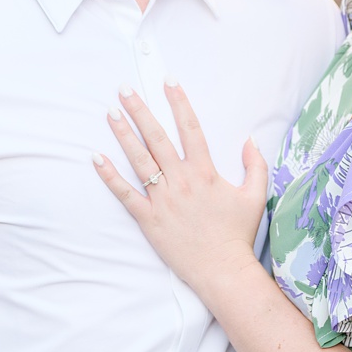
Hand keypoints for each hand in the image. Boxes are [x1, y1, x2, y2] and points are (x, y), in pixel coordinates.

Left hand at [94, 85, 269, 298]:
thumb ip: (255, 165)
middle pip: (157, 137)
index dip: (179, 102)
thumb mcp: (255, 196)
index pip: (190, 128)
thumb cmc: (237, 234)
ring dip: (123, 135)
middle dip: (140, 110)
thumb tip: (250, 140)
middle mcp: (181, 181)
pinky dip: (109, 176)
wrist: (223, 270)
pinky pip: (125, 194)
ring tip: (110, 113)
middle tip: (124, 89)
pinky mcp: (148, 218)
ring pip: (139, 160)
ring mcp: (162, 199)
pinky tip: (96, 158)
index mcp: (205, 172)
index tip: (168, 81)